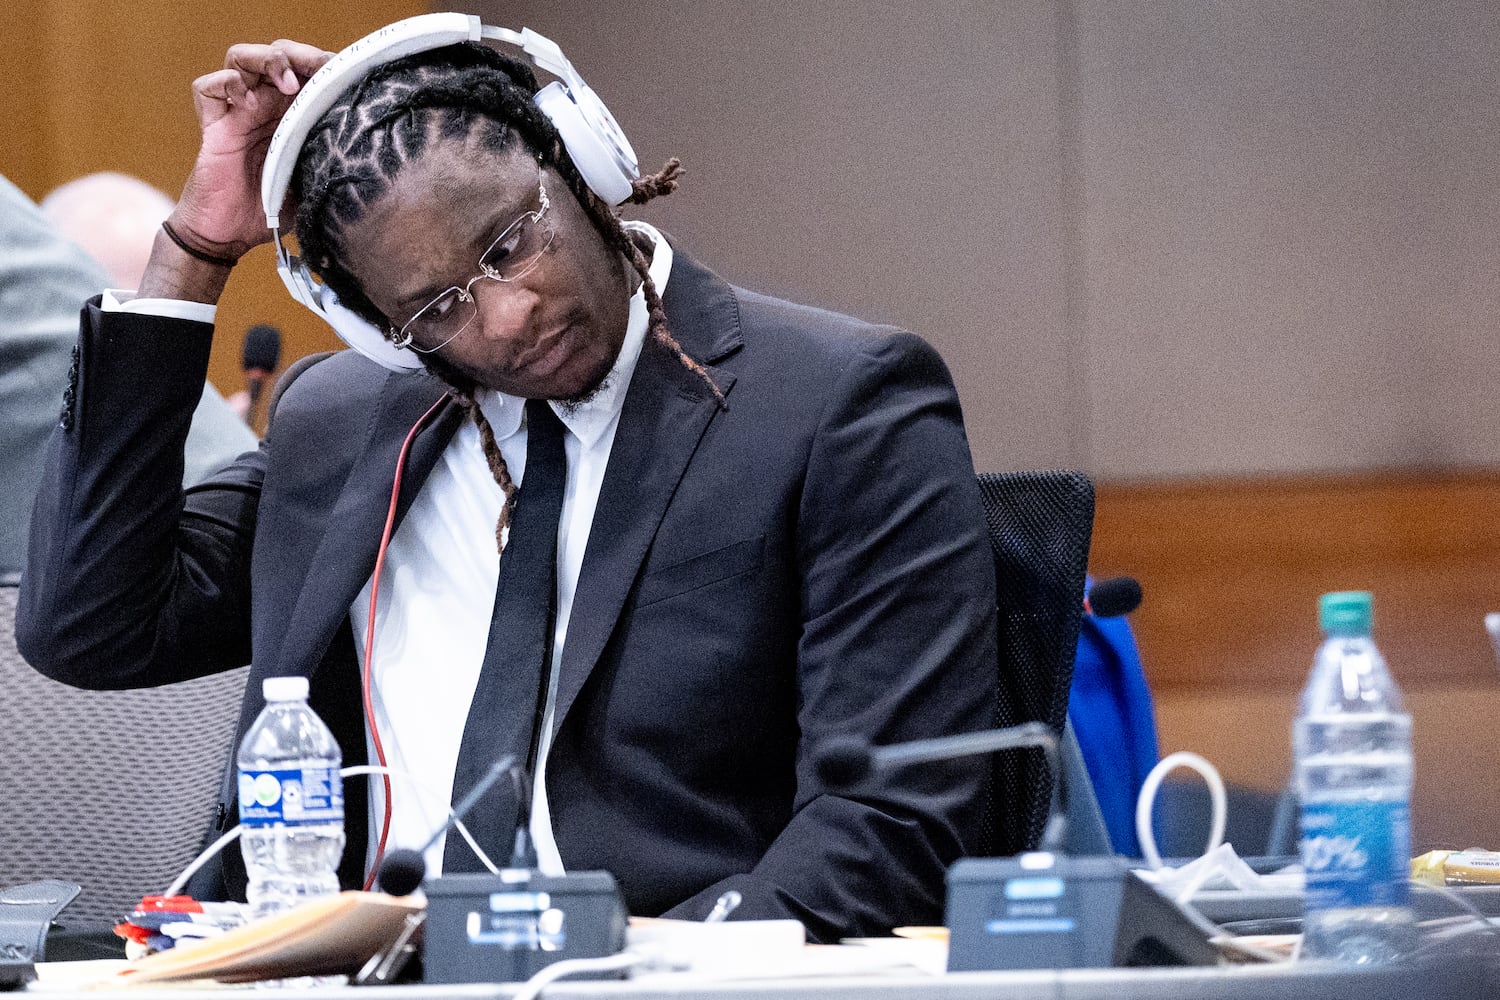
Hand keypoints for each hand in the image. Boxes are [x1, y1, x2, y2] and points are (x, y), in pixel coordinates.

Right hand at [169, 39, 332, 262]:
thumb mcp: (315, 183)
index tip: (349, 73)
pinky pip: (207, 87)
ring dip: (267, 61)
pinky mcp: (212, 125)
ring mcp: (237, 112)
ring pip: (241, 58)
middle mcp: (265, 105)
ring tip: (288, 83)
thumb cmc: (273, 209)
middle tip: (320, 68)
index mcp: (292, 114)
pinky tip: (247, 103)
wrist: (231, 235)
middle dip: (300, 54)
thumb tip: (371, 151)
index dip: (325, 66)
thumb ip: (333, 162)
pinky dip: (226, 84)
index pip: (307, 71)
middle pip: (277, 53)